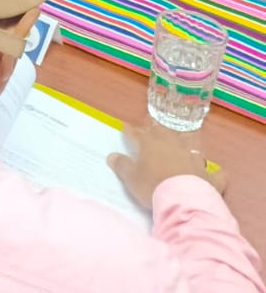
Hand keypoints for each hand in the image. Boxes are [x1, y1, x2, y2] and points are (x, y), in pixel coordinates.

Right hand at [108, 122, 225, 208]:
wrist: (185, 201)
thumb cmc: (153, 186)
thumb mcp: (131, 178)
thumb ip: (122, 166)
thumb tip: (112, 155)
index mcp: (151, 145)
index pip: (137, 134)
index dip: (130, 131)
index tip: (125, 127)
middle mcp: (173, 147)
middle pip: (163, 135)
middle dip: (156, 131)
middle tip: (151, 129)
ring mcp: (194, 160)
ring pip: (189, 148)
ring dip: (184, 146)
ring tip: (181, 146)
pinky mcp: (210, 177)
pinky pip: (215, 173)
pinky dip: (215, 173)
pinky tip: (216, 173)